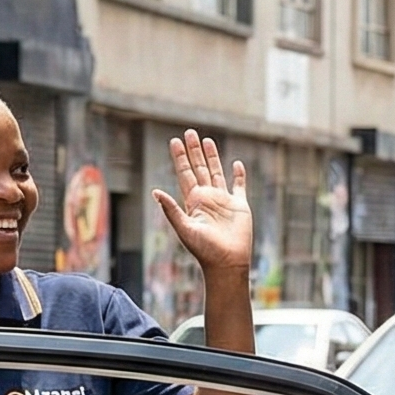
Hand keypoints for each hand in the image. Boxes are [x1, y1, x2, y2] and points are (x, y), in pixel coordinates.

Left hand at [151, 130, 251, 277]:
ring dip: (212, 157)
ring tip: (207, 140)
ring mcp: (223, 201)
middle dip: (193, 151)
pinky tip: (236, 164)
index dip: (179, 158)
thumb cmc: (204, 249)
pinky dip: (238, 175)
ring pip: (217, 172)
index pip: (184, 173)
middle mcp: (207, 198)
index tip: (174, 141)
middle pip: (199, 168)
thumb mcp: (184, 228)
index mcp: (193, 201)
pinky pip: (239, 186)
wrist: (227, 262)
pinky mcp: (239, 206)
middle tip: (189, 132)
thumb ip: (171, 209)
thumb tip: (155, 192)